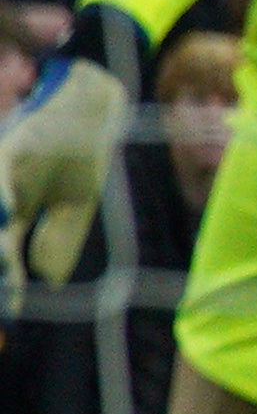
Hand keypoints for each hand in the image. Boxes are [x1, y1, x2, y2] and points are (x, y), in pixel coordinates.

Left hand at [0, 56, 122, 286]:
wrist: (91, 102)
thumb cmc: (79, 150)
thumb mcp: (77, 203)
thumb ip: (61, 238)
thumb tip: (48, 281)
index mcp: (16, 211)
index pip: (6, 253)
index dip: (9, 283)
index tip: (13, 311)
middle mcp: (6, 195)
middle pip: (0, 235)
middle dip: (2, 263)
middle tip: (6, 299)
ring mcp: (5, 172)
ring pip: (0, 210)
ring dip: (0, 242)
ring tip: (6, 266)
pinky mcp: (12, 146)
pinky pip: (2, 171)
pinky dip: (3, 194)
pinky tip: (6, 213)